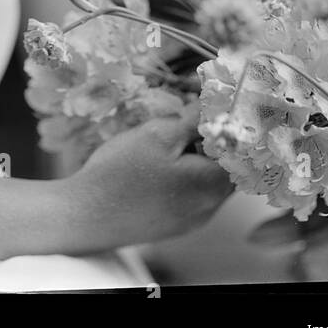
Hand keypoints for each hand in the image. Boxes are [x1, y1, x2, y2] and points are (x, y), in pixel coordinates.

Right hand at [63, 115, 233, 251]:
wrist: (84, 216)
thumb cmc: (122, 173)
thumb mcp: (158, 133)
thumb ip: (194, 119)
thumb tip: (217, 102)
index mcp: (213, 186)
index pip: (242, 150)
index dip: (231, 123)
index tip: (217, 104)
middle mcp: (210, 209)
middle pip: (227, 165)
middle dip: (214, 139)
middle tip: (190, 118)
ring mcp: (192, 221)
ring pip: (208, 179)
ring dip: (198, 156)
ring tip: (172, 139)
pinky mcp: (173, 226)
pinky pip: (191, 194)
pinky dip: (185, 174)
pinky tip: (160, 164)